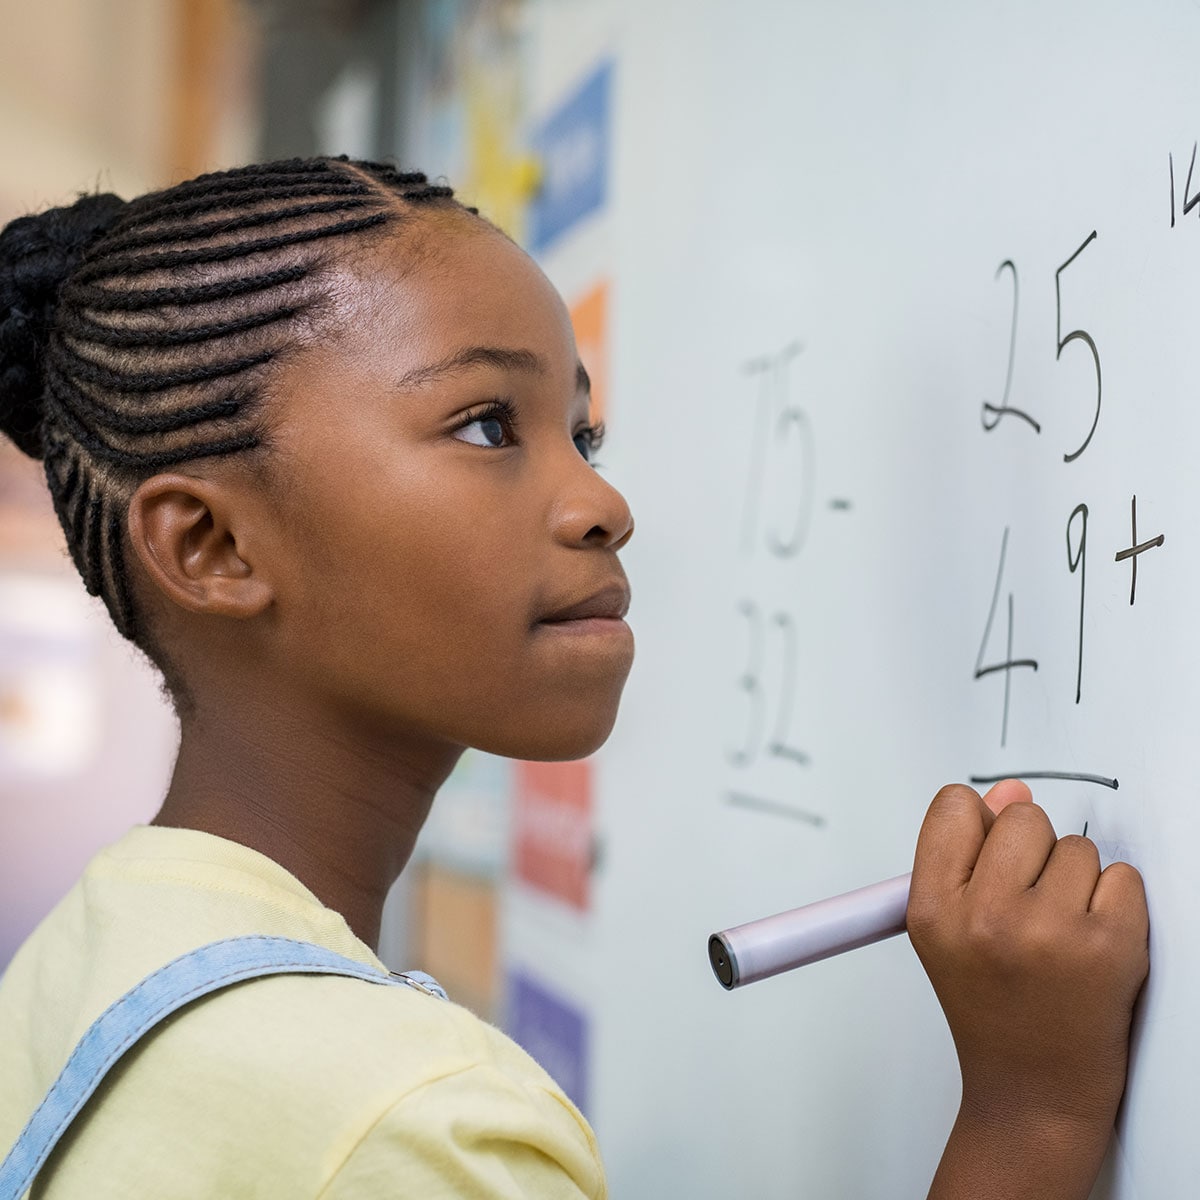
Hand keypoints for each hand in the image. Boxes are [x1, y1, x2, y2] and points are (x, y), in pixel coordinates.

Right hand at [908, 782, 1148, 1199]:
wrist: (1034, 1091)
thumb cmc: (991, 1009)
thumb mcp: (947, 929)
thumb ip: (967, 854)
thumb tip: (1010, 793)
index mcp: (934, 909)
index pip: (954, 807)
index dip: (979, 823)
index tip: (989, 850)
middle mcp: (986, 917)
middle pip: (1022, 817)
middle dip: (1033, 850)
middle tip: (1029, 903)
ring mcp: (1049, 931)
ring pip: (1077, 847)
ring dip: (1077, 880)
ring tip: (1060, 931)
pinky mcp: (1108, 947)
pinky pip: (1122, 878)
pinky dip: (1116, 903)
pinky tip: (1093, 941)